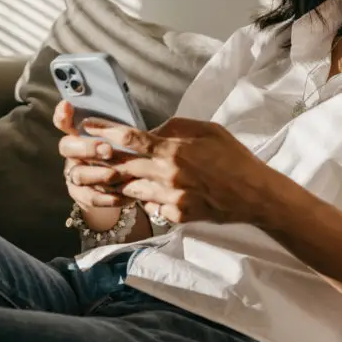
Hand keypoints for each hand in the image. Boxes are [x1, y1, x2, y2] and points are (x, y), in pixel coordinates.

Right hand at [53, 101, 131, 210]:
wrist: (121, 185)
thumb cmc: (125, 153)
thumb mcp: (125, 139)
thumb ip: (124, 129)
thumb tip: (146, 119)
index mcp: (80, 134)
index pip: (65, 121)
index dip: (63, 114)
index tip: (67, 105)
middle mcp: (73, 153)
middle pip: (67, 147)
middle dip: (87, 147)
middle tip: (108, 149)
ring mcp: (74, 173)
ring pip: (78, 174)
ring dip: (97, 174)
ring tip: (115, 174)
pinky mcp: (80, 194)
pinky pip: (89, 196)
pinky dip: (105, 197)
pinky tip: (120, 196)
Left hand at [82, 116, 273, 224]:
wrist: (254, 194)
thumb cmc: (234, 157)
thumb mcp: (208, 130)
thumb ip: (176, 127)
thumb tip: (153, 131)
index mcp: (174, 150)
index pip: (129, 139)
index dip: (104, 131)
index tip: (87, 126)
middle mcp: (167, 175)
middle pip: (122, 166)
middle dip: (103, 160)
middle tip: (88, 153)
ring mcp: (170, 198)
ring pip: (132, 190)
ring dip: (124, 181)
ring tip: (119, 173)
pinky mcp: (176, 215)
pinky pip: (151, 207)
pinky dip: (147, 199)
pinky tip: (152, 192)